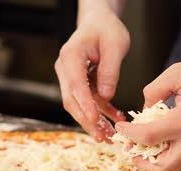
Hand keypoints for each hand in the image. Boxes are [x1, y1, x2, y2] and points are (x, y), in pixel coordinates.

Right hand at [54, 4, 128, 141]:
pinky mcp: (80, 83)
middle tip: (101, 137)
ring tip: (108, 136)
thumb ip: (110, 70)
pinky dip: (101, 111)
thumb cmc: (106, 29)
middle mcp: (66, 68)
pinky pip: (89, 101)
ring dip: (93, 121)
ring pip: (79, 104)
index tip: (95, 120)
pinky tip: (115, 118)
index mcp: (71, 56)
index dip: (85, 105)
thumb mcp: (115, 44)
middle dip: (86, 121)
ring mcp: (70, 77)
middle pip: (72, 100)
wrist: (98, 22)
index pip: (76, 85)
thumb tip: (106, 96)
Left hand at [115, 58, 180, 170]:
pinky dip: (167, 154)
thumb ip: (154, 90)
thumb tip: (144, 109)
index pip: (150, 136)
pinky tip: (160, 138)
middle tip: (130, 148)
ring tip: (142, 145)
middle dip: (141, 163)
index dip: (130, 134)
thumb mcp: (178, 73)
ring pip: (174, 167)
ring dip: (154, 161)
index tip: (120, 127)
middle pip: (163, 168)